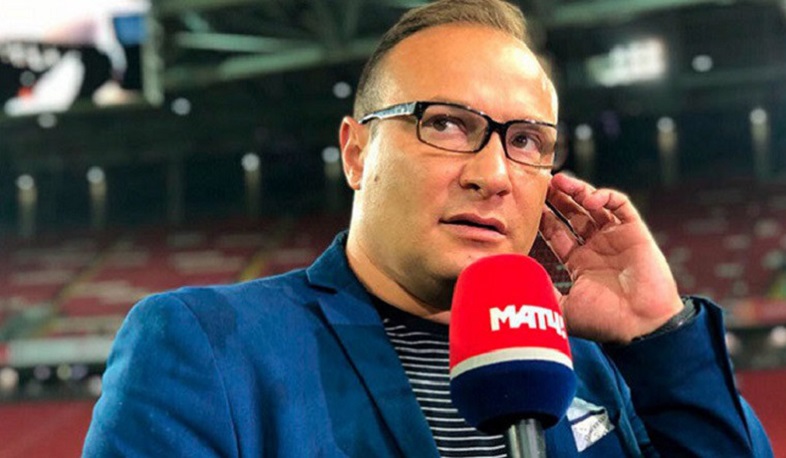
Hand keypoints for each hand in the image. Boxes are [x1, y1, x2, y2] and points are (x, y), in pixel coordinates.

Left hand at [539, 173, 683, 343]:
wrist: (641, 328)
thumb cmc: (603, 323)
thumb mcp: (561, 308)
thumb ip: (540, 290)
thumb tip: (510, 279)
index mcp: (579, 264)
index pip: (556, 234)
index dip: (542, 218)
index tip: (526, 206)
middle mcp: (596, 248)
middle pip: (572, 214)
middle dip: (556, 199)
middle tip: (539, 185)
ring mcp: (615, 239)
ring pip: (594, 205)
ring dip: (577, 190)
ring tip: (558, 181)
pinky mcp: (635, 232)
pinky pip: (620, 205)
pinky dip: (605, 196)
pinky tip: (589, 199)